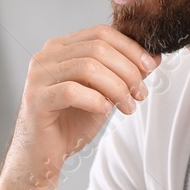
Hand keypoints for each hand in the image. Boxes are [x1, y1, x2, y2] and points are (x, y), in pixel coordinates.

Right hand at [2, 25, 159, 189]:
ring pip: (87, 67)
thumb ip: (124, 73)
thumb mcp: (104, 94)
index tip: (150, 67)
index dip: (130, 48)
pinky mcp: (35, 99)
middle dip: (127, 70)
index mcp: (62, 47)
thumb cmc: (71, 123)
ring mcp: (38, 76)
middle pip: (97, 48)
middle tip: (141, 93)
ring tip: (128, 107)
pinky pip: (71, 91)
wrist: (43, 157)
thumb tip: (154, 57)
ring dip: (116, 87)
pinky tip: (105, 111)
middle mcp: (46, 56)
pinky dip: (95, 101)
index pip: (101, 33)